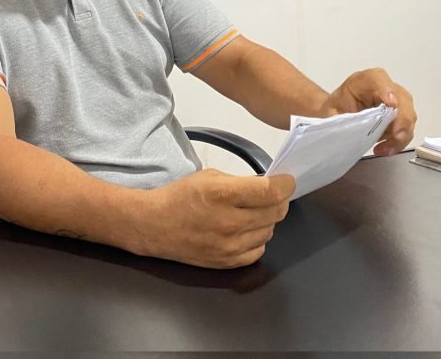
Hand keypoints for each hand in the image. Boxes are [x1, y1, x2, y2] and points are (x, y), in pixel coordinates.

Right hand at [137, 169, 294, 268]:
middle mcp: (229, 222)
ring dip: (267, 220)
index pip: (271, 191)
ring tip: (251, 213)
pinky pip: (259, 250)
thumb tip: (268, 187)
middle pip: (276, 212)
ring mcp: (229, 246)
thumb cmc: (180, 197)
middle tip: (269, 195)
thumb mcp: (210, 177)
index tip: (287, 181)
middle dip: (278, 200)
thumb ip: (241, 182)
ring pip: (270, 231)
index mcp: (223, 195)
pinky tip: (245, 230)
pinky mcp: (227, 262)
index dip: (286, 184)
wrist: (154, 225)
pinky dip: (257, 238)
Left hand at [321, 68, 416, 155]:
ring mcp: (396, 101)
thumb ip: (340, 118)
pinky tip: (386, 148)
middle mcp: (385, 87)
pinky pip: (406, 128)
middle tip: (395, 136)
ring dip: (400, 135)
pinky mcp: (400, 115)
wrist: (340, 112)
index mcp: (364, 80)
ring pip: (408, 115)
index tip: (391, 103)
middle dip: (401, 119)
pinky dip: (399, 141)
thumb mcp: (331, 111)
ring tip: (384, 148)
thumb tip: (349, 129)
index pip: (378, 79)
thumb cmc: (337, 107)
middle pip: (402, 99)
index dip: (386, 90)